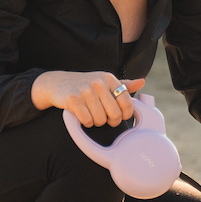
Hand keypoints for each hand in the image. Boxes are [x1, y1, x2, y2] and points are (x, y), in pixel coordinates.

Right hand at [32, 71, 146, 126]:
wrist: (58, 83)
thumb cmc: (86, 85)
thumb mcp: (105, 82)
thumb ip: (124, 85)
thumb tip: (142, 82)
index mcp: (110, 78)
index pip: (127, 102)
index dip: (125, 114)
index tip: (120, 116)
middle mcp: (99, 83)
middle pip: (115, 114)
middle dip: (111, 121)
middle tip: (105, 119)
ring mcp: (86, 90)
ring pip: (100, 120)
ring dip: (96, 122)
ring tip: (92, 115)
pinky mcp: (73, 100)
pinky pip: (87, 121)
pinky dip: (86, 123)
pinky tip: (83, 117)